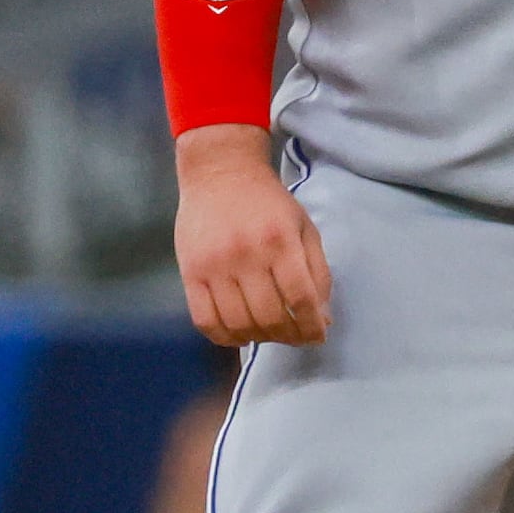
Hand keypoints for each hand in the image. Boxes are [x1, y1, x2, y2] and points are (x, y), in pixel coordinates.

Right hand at [174, 125, 329, 346]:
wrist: (220, 174)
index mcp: (280, 242)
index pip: (300, 298)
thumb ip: (317, 271)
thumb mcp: (304, 228)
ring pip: (238, 323)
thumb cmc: (269, 203)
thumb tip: (323, 318)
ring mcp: (214, 265)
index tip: (318, 336)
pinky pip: (204, 319)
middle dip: (289, 336)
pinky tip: (240, 335)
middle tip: (296, 338)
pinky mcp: (190, 272)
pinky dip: (224, 337)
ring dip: (259, 338)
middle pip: (269, 316)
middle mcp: (246, 255)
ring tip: (271, 335)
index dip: (311, 326)